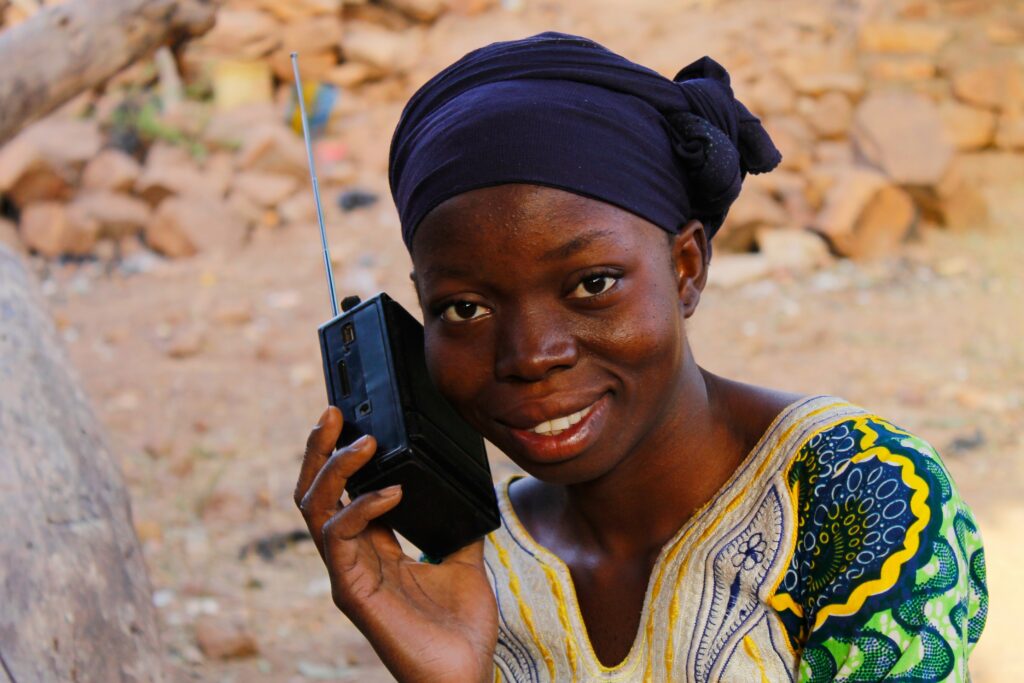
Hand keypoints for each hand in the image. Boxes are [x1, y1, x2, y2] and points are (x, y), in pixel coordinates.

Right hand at [295, 407, 497, 682]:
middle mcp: (353, 557)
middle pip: (315, 493)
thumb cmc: (460, 626)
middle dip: (318, 450)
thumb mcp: (463, 559)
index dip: (342, 455)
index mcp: (375, 547)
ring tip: (363, 441)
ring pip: (315, 509)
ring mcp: (347, 573)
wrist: (465, 674)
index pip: (343, 492)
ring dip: (334, 469)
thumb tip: (470, 486)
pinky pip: (339, 538)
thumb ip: (456, 524)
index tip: (355, 417)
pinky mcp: (352, 591)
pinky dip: (362, 507)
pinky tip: (393, 493)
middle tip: (333, 412)